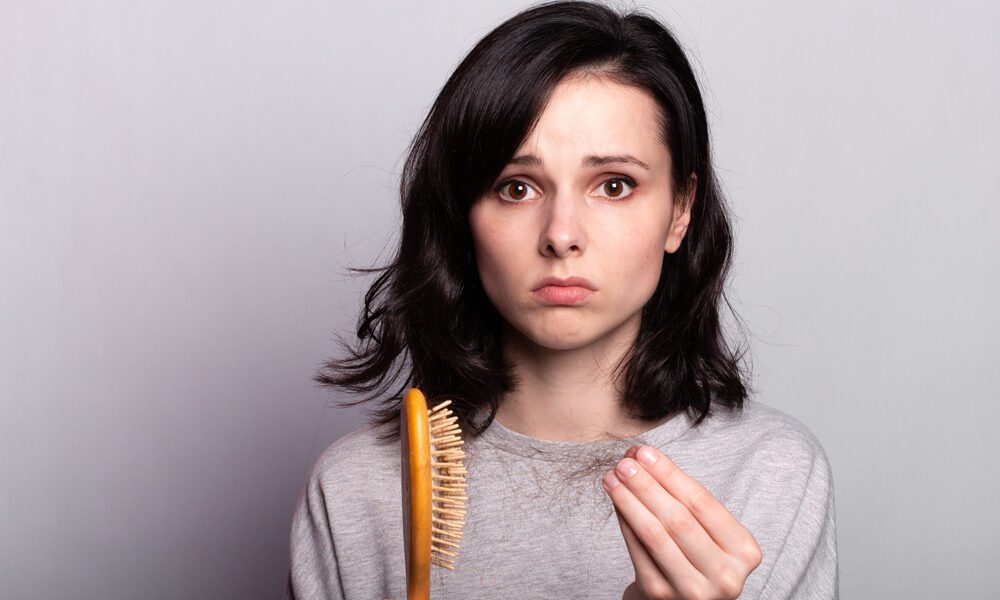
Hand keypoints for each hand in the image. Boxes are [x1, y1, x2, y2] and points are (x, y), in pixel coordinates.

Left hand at [602, 445, 761, 599]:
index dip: (670, 474)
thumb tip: (643, 458)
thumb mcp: (707, 528)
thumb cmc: (696, 552)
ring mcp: (693, 590)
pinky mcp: (661, 595)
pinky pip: (638, 550)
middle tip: (624, 463)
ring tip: (613, 477)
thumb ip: (683, 496)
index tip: (645, 453)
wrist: (683, 599)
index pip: (702, 502)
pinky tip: (615, 501)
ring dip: (630, 501)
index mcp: (745, 551)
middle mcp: (725, 575)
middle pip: (678, 518)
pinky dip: (624, 521)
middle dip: (647, 485)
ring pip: (655, 534)